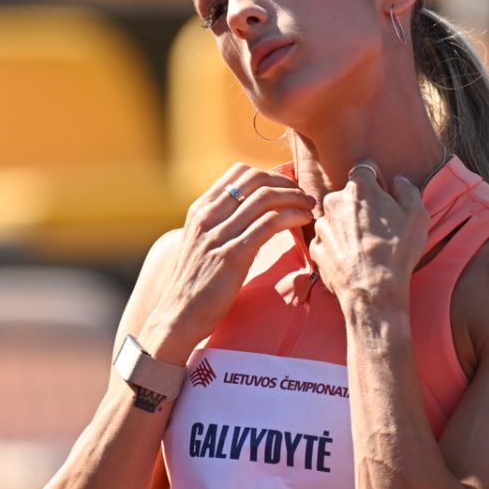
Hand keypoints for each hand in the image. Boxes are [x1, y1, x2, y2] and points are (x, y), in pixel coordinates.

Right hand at [141, 164, 313, 361]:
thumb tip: (251, 213)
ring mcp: (218, 235)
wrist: (178, 316)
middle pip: (255, 180)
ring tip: (309, 207)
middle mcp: (207, 216)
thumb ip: (220, 224)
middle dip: (286, 183)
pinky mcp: (232, 256)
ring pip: (265, 199)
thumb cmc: (196, 284)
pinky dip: (292, 217)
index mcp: (200, 209)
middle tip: (304, 196)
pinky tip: (303, 221)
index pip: (239, 172)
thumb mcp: (202, 243)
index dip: (270, 174)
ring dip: (295, 198)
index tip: (288, 188)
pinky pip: (268, 224)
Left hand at [309, 159, 428, 314]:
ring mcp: (322, 225)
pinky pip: (328, 240)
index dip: (376, 179)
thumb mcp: (418, 215)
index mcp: (359, 188)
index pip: (364, 168)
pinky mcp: (316, 247)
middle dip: (361, 204)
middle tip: (378, 225)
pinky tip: (353, 258)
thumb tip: (398, 181)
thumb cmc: (398, 251)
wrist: (373, 290)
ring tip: (365, 245)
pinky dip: (338, 245)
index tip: (383, 193)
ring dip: (348, 225)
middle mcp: (334, 201)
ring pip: (336, 217)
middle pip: (348, 194)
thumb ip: (408, 190)